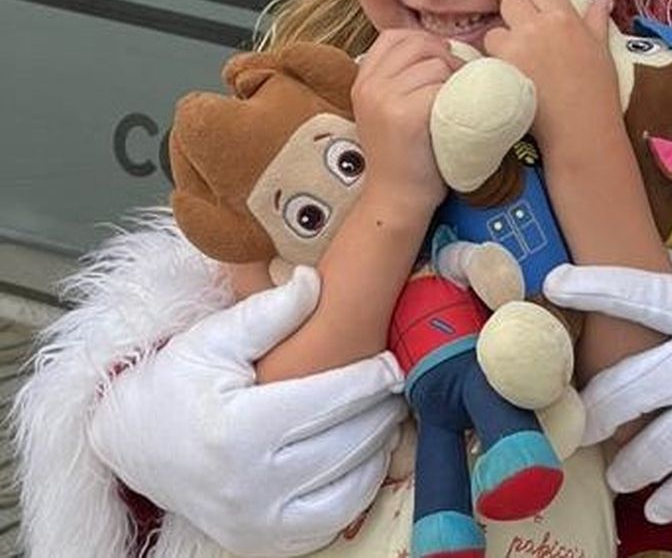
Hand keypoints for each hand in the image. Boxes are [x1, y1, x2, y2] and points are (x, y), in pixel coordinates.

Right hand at [88, 266, 407, 555]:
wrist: (134, 444)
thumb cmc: (178, 382)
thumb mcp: (214, 338)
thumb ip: (269, 311)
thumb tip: (315, 281)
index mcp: (239, 430)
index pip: (328, 401)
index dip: (370, 379)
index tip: (394, 361)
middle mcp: (250, 484)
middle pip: (347, 443)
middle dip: (381, 409)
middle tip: (396, 383)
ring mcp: (257, 520)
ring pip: (350, 486)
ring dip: (379, 448)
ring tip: (385, 413)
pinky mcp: (263, 540)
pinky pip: (334, 520)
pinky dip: (360, 487)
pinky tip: (366, 454)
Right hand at [351, 29, 458, 209]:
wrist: (397, 199)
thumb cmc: (406, 154)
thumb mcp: (389, 108)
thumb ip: (401, 78)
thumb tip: (444, 47)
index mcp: (363, 80)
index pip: (395, 36)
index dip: (424, 42)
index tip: (440, 62)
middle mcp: (369, 86)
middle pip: (420, 44)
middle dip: (446, 57)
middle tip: (455, 84)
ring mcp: (383, 99)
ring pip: (436, 64)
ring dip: (455, 79)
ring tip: (455, 104)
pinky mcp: (405, 115)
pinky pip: (442, 87)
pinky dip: (457, 98)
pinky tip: (454, 118)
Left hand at [484, 0, 617, 159]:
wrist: (581, 127)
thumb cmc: (598, 91)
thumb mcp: (603, 50)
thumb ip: (597, 22)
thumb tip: (601, 2)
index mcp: (565, 17)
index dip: (539, 3)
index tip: (542, 19)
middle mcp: (538, 25)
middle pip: (512, 2)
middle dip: (515, 17)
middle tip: (524, 38)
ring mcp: (518, 46)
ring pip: (495, 30)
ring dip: (501, 42)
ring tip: (514, 62)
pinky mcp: (502, 68)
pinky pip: (487, 56)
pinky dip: (493, 63)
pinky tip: (507, 77)